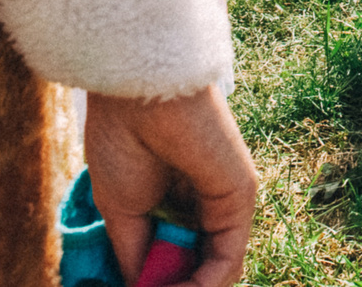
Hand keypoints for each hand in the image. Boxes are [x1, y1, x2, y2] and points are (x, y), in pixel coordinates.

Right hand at [85, 86, 257, 286]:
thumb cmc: (121, 140)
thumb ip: (136, 254)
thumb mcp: (122, 213)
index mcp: (175, 200)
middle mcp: (204, 203)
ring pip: (215, 269)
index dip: (159, 279)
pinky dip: (204, 285)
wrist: (138, 94)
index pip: (176, 257)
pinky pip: (228, 258)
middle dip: (175, 285)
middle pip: (197, 265)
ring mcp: (224, 201)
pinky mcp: (240, 197)